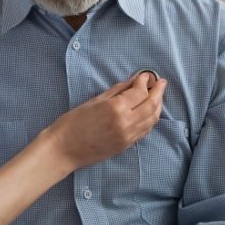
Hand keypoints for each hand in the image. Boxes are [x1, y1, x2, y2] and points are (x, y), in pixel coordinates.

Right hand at [42, 72, 165, 170]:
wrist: (64, 149)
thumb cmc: (72, 123)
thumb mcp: (93, 101)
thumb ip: (116, 91)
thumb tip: (133, 81)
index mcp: (115, 108)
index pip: (139, 92)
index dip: (145, 81)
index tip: (146, 75)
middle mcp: (126, 122)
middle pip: (151, 105)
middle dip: (158, 92)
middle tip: (160, 82)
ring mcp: (128, 136)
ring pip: (152, 119)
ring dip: (157, 106)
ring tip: (157, 96)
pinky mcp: (127, 146)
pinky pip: (145, 130)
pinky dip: (150, 119)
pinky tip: (149, 112)